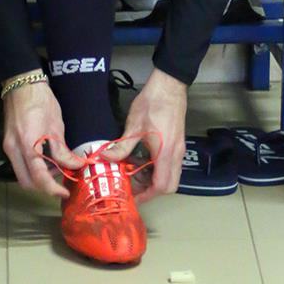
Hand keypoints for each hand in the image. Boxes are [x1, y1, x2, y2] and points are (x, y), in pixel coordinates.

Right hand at [2, 74, 83, 198]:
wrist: (22, 85)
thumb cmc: (42, 101)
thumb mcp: (56, 126)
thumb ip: (62, 150)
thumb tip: (74, 166)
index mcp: (28, 144)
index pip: (39, 177)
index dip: (52, 189)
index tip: (64, 192)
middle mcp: (14, 150)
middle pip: (26, 182)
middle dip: (43, 187)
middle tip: (61, 181)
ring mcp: (8, 147)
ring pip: (21, 175)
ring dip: (37, 178)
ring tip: (56, 170)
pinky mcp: (8, 144)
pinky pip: (19, 164)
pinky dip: (32, 168)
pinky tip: (45, 161)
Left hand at [105, 67, 186, 204]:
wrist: (170, 85)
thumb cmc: (153, 103)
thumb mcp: (134, 125)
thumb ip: (122, 146)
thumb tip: (105, 158)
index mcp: (165, 153)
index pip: (161, 185)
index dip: (147, 195)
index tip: (132, 198)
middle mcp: (175, 154)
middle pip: (170, 185)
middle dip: (152, 191)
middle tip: (134, 187)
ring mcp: (179, 148)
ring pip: (172, 175)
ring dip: (155, 180)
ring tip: (135, 173)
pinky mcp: (178, 142)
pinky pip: (171, 165)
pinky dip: (158, 169)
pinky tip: (143, 160)